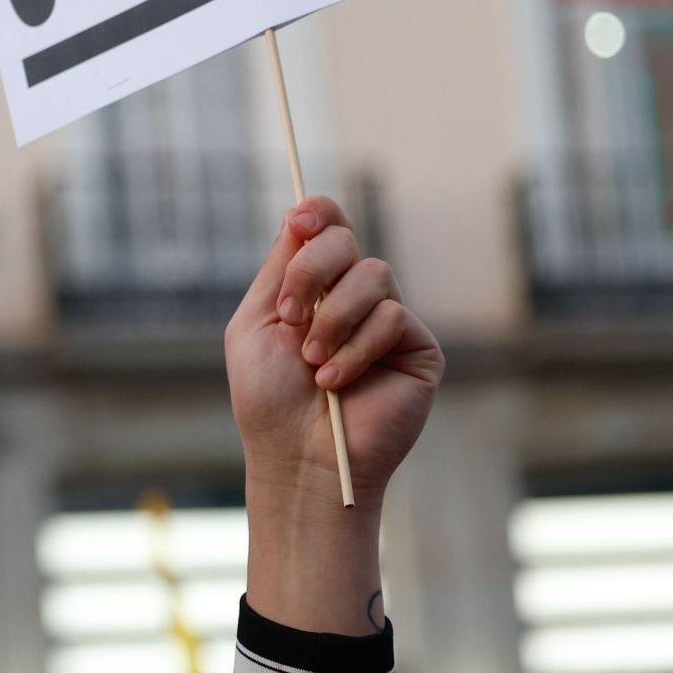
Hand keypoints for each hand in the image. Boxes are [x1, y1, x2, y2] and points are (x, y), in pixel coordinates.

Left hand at [224, 195, 443, 633]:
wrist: (298, 459)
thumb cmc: (268, 400)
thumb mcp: (256, 326)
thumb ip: (279, 270)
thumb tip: (298, 215)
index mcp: (313, 289)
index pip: (327, 230)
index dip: (318, 213)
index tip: (298, 218)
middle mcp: (352, 299)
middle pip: (346, 240)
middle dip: (311, 271)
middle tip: (289, 316)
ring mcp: (387, 323)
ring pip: (373, 274)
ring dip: (333, 319)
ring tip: (312, 364)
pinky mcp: (417, 348)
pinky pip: (392, 316)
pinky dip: (356, 348)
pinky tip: (336, 383)